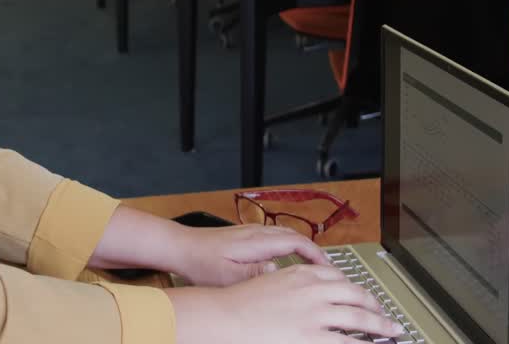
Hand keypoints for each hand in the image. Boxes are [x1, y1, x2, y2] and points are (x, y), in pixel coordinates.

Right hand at [167, 265, 405, 343]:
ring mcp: (315, 314)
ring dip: (380, 325)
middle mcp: (314, 290)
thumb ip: (292, 284)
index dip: (356, 288)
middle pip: (356, 294)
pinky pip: (346, 342)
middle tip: (385, 314)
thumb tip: (305, 292)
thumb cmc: (240, 302)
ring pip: (359, 318)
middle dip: (375, 305)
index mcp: (303, 274)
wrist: (226, 315)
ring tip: (391, 330)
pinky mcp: (312, 336)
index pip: (340, 277)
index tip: (363, 295)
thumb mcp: (270, 281)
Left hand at [173, 223, 330, 286]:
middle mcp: (256, 233)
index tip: (328, 267)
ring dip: (302, 246)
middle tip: (326, 268)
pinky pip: (274, 236)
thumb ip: (254, 274)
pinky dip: (288, 245)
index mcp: (256, 241)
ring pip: (285, 234)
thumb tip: (278, 270)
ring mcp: (250, 232)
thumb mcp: (226, 275)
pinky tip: (286, 258)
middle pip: (294, 236)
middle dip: (314, 250)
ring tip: (311, 264)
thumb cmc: (199, 262)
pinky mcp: (244, 235)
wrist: (181, 247)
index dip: (316, 254)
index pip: (296, 242)